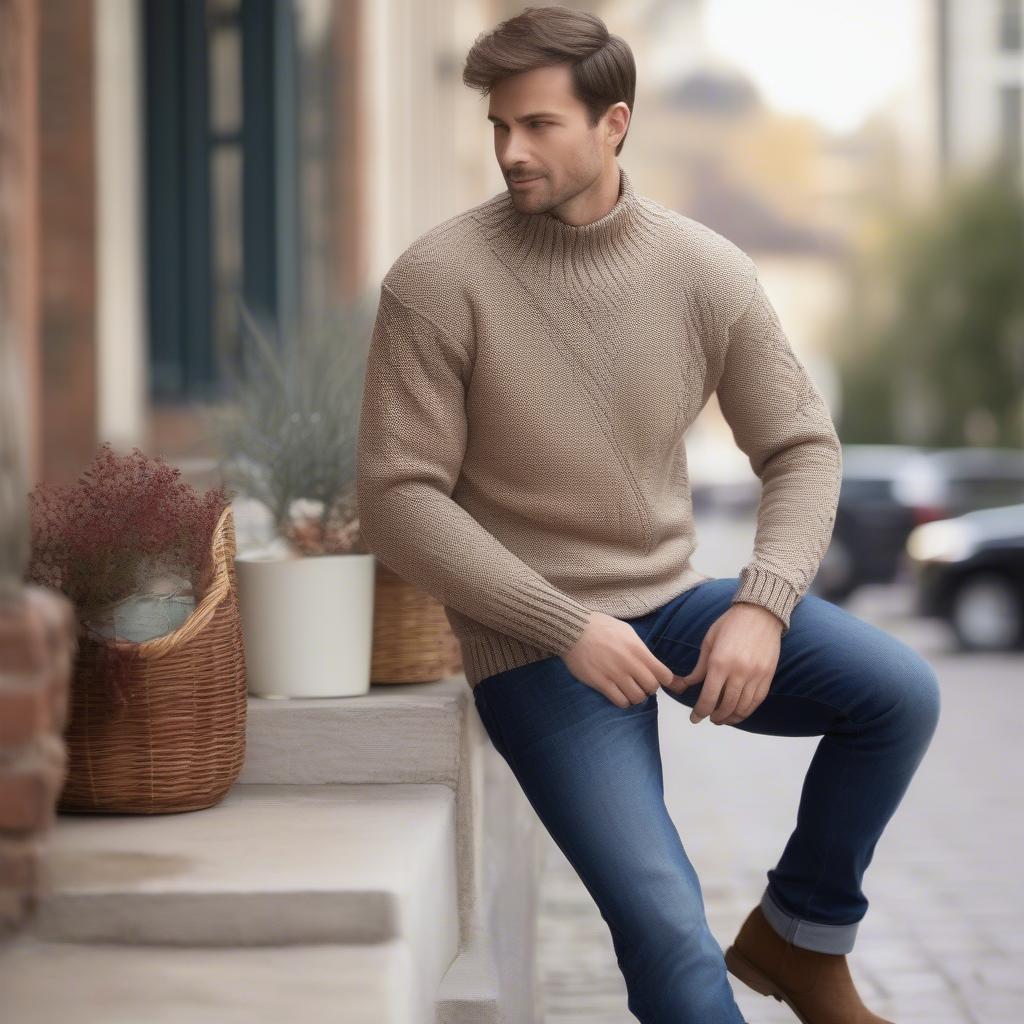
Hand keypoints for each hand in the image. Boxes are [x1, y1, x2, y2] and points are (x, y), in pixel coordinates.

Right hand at [563, 612, 675, 707]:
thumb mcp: (626, 631)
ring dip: (635, 696)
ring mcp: (615, 674)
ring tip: (629, 690)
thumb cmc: (600, 627)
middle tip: (641, 684)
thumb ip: (640, 648)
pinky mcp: (600, 682)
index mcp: (638, 649)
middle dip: (649, 688)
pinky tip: (618, 694)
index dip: (665, 680)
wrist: (573, 629)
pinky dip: (622, 701)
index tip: (659, 679)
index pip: (664, 674)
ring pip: (636, 698)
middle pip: (651, 688)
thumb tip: (651, 663)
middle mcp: (629, 663)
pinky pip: (619, 701)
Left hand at [663, 603, 781, 724]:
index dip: (700, 712)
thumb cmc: (730, 624)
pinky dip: (746, 711)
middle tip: (708, 719)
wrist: (760, 613)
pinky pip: (756, 701)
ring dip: (730, 717)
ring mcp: (755, 676)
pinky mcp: (768, 676)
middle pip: (725, 706)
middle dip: (714, 717)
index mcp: (719, 663)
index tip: (694, 718)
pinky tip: (738, 713)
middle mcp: (738, 672)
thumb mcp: (709, 642)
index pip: (708, 697)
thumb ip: (700, 667)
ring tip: (722, 719)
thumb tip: (686, 685)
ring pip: (742, 707)